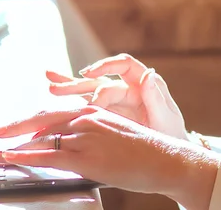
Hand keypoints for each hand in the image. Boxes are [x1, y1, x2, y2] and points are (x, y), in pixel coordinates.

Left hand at [0, 106, 217, 209]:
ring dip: (14, 145)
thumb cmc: (144, 151)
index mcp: (94, 111)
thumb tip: (74, 148)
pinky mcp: (84, 156)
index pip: (55, 113)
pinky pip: (46, 156)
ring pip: (41, 138)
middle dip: (16, 126)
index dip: (32, 120)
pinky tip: (10, 159)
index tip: (18, 126)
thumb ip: (92, 137)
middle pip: (42, 118)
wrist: (164, 159)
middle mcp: (86, 119)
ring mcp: (84, 136)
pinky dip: (24, 157)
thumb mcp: (115, 135)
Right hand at [46, 53, 187, 139]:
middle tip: (60, 90)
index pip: (123, 65)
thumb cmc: (170, 136)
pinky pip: (85, 102)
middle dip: (79, 83)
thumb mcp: (167, 120)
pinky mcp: (105, 113)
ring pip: (88, 90)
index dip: (105, 66)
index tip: (90, 75)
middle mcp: (125, 88)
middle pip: (100, 79)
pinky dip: (69, 95)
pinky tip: (51, 84)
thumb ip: (156, 98)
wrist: (169, 156)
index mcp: (142, 84)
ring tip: (51, 88)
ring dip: (69, 88)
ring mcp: (114, 101)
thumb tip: (149, 73)